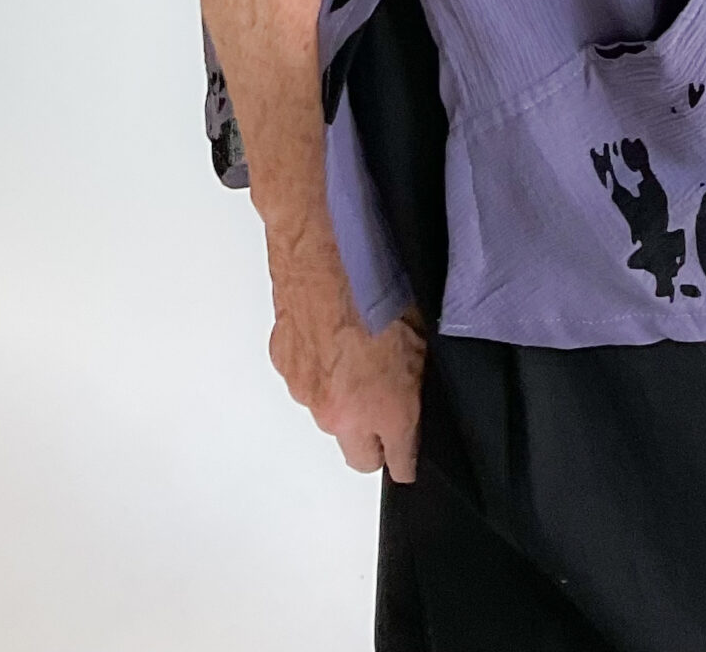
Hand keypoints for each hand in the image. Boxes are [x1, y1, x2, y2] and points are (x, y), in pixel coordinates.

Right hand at [267, 229, 427, 480]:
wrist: (326, 244)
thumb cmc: (378, 276)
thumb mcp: (422, 329)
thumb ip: (417, 376)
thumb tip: (418, 389)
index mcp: (386, 409)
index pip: (400, 462)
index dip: (409, 455)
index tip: (411, 449)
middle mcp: (343, 413)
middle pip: (359, 455)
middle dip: (373, 440)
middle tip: (385, 403)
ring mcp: (307, 392)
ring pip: (329, 416)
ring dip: (342, 398)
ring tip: (355, 351)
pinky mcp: (283, 365)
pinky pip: (306, 382)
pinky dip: (317, 368)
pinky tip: (329, 333)